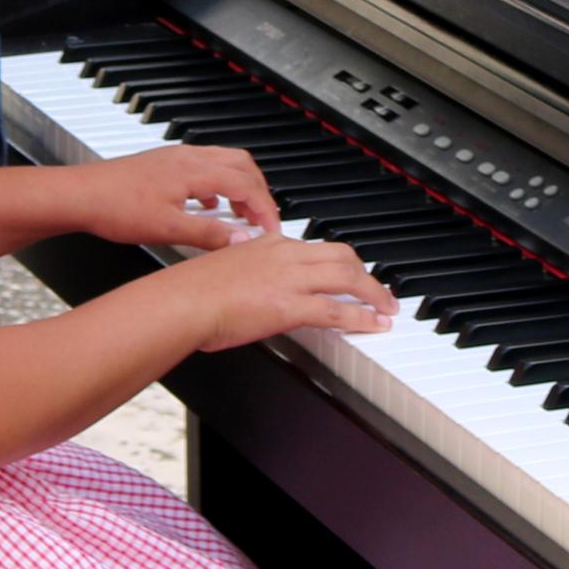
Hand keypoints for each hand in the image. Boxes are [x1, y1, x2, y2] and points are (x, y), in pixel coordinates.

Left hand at [74, 144, 280, 249]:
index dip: (265, 209)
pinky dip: (218, 184)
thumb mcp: (167, 229)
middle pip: (243, 166)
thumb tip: (242, 240)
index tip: (272, 230)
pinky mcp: (165, 163)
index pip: (247, 185)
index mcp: (195, 170)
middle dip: (260, 193)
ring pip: (224, 162)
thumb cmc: (115, 207)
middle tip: (264, 220)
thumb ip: (209, 234)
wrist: (81, 195)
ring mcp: (177, 157)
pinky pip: (205, 167)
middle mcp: (189, 157)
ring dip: (241, 186)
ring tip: (242, 214)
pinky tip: (208, 205)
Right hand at [168, 230, 395, 351]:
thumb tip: (249, 290)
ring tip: (387, 308)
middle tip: (378, 289)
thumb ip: (243, 274)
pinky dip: (362, 317)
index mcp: (267, 244)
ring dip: (374, 294)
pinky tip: (374, 325)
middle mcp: (284, 255)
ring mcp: (290, 279)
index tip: (346, 273)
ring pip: (348, 277)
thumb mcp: (222, 271)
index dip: (337, 262)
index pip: (314, 247)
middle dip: (365, 272)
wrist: (181, 302)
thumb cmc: (189, 292)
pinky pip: (338, 310)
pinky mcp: (291, 305)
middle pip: (341, 255)